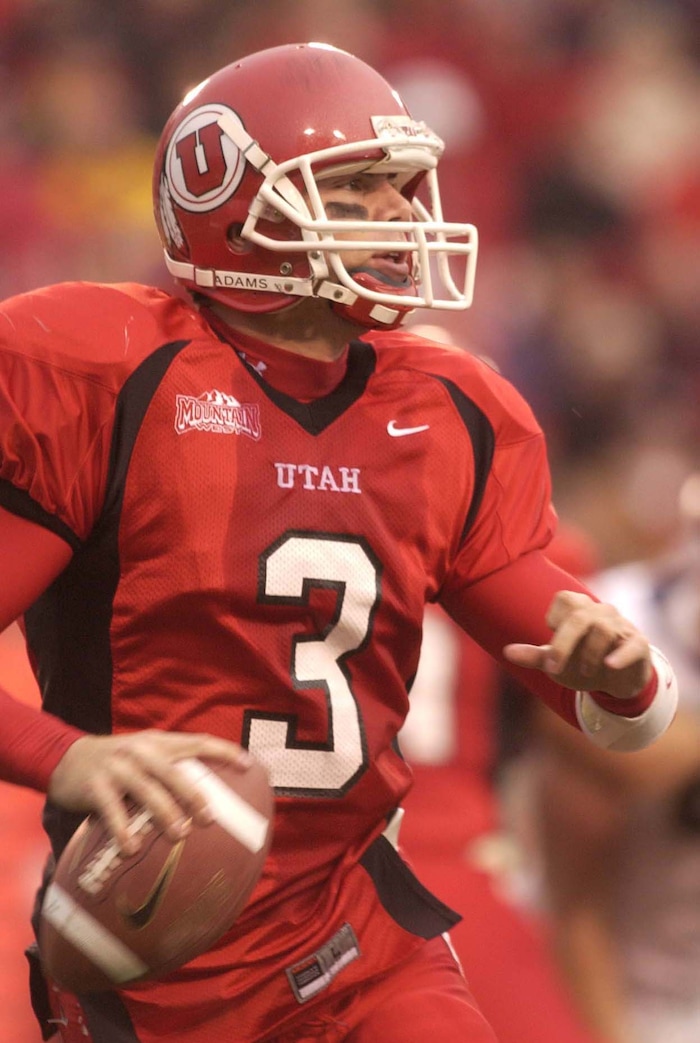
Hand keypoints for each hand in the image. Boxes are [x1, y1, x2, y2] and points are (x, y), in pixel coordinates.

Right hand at [47, 730, 253, 854]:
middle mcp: (141, 751)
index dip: (224, 752)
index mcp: (158, 742)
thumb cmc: (116, 762)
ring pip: (147, 790)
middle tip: (209, 819)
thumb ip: (170, 767)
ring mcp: (118, 767)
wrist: (65, 756)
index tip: (249, 766)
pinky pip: (113, 810)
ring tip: (179, 836)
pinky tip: (132, 848)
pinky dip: (124, 830)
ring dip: (164, 814)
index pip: (197, 742)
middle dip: (194, 795)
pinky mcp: (96, 786)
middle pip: (174, 772)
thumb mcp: (144, 754)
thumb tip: (207, 796)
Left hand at [503, 590, 652, 699]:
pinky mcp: (639, 645)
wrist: (617, 681)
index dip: (555, 619)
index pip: (564, 599)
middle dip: (562, 644)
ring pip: (603, 628)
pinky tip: (609, 666)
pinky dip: (621, 655)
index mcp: (580, 608)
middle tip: (553, 669)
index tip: (552, 635)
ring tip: (584, 673)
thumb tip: (506, 652)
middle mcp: (601, 611)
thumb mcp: (556, 662)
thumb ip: (534, 656)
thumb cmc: (582, 663)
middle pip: (579, 616)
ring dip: (588, 654)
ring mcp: (622, 626)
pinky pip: (633, 644)